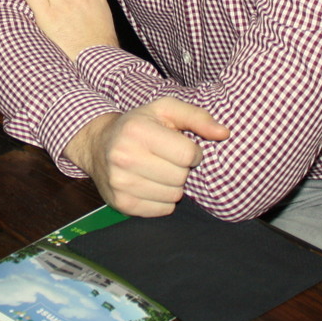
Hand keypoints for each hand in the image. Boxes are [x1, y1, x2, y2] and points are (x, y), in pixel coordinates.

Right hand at [64, 99, 229, 216]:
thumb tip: (224, 134)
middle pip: (181, 177)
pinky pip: (163, 210)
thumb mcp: (165, 110)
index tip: (180, 146)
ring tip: (158, 170)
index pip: (188, 154)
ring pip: (174, 195)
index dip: (192, 151)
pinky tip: (151, 184)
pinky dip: (163, 199)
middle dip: (181, 168)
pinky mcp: (122, 204)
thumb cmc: (138, 126)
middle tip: (166, 159)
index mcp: (137, 131)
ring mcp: (121, 183)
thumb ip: (197, 117)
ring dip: (173, 185)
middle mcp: (124, 157)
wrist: (97, 145)